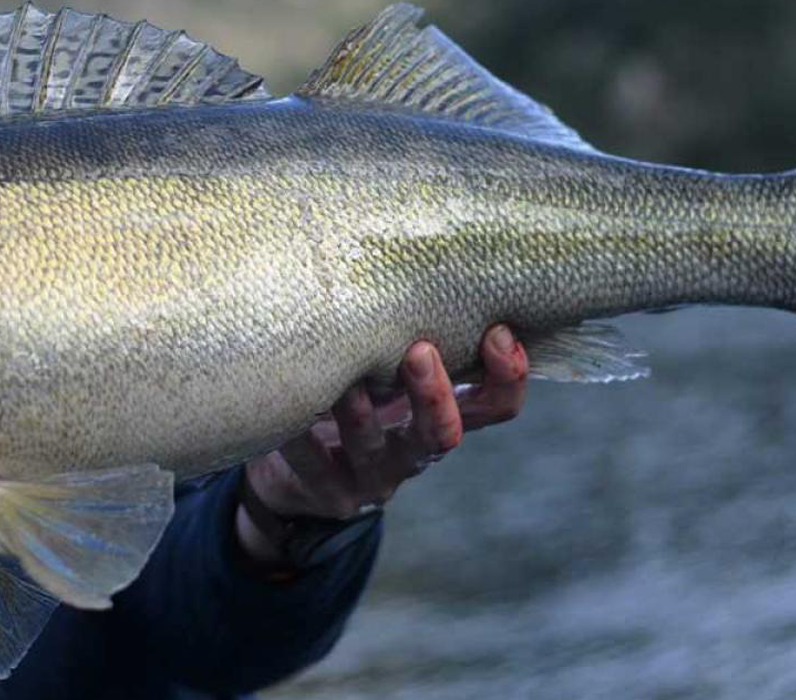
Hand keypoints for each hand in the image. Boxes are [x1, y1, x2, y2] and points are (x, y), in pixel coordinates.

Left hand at [238, 325, 528, 564]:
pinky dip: (300, 436)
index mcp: (439, 416)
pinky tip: (289, 410)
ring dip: (358, 412)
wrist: (295, 470)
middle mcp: (413, 452)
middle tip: (419, 351)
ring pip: (372, 446)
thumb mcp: (384, 368)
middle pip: (442, 435)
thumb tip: (418, 258)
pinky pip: (312, 464)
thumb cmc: (349, 398)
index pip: (494, 407)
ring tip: (343, 380)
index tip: (499, 332)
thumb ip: (406, 335)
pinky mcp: (329, 493)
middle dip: (433, 395)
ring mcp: (372, 478)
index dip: (507, 378)